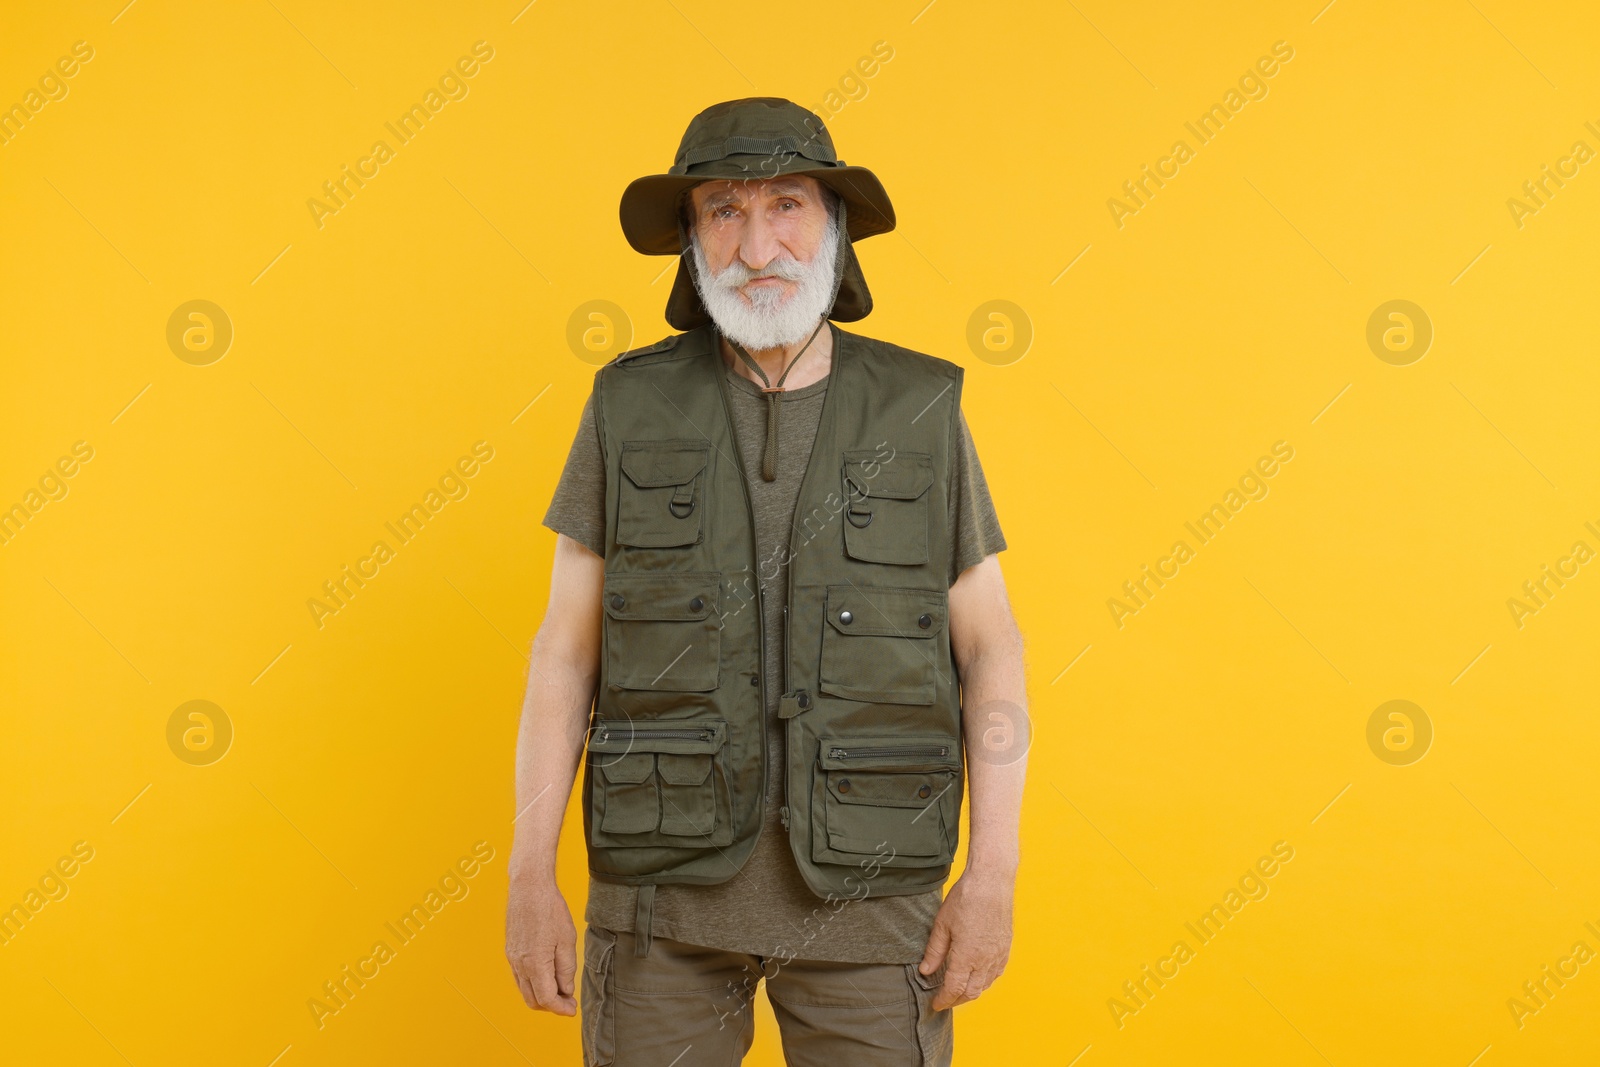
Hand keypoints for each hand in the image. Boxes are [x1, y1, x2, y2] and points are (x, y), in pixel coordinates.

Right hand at [505, 876, 578, 1014]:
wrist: (529, 887)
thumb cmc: (550, 909)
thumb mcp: (567, 940)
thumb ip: (566, 969)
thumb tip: (566, 990)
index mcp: (535, 964)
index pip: (547, 999)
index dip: (561, 1008)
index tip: (572, 1010)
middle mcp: (520, 965)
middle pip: (533, 1000)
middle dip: (551, 1006)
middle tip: (568, 1001)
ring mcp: (512, 959)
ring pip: (525, 990)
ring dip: (541, 996)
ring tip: (560, 988)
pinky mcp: (510, 951)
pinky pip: (520, 978)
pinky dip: (533, 984)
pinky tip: (547, 975)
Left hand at [917, 870, 1012, 1010]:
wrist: (992, 882)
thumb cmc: (966, 898)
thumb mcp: (942, 924)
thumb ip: (934, 951)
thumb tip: (926, 970)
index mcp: (966, 956)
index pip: (954, 989)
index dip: (944, 1000)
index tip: (935, 1004)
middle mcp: (985, 960)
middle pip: (971, 992)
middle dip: (956, 1000)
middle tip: (944, 1000)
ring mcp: (998, 954)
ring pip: (985, 985)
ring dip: (971, 992)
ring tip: (958, 990)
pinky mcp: (1005, 947)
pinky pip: (996, 973)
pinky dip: (985, 981)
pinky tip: (977, 976)